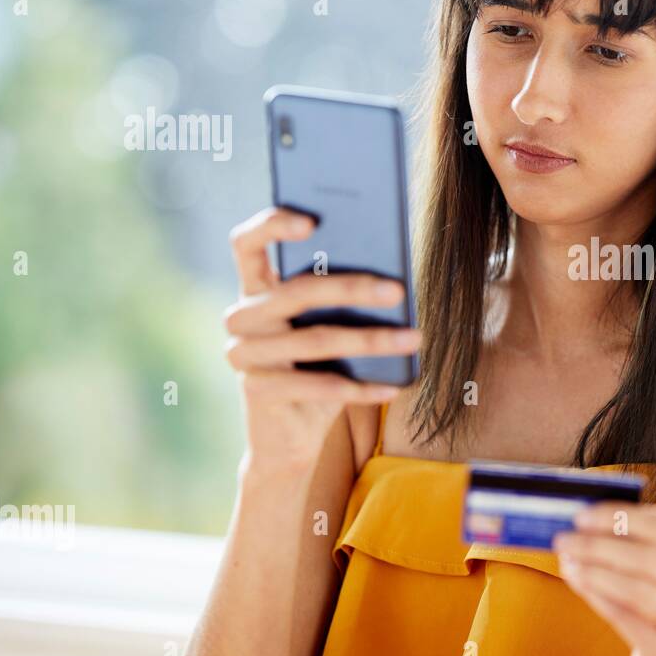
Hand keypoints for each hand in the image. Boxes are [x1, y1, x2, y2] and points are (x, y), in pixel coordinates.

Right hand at [222, 206, 419, 478]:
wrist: (289, 435)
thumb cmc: (316, 367)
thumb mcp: (324, 327)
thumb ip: (337, 298)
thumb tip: (392, 273)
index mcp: (255, 290)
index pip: (246, 244)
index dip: (272, 226)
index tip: (313, 220)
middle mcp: (241, 318)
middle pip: (296, 291)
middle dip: (352, 288)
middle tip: (398, 290)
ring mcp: (244, 356)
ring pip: (316, 339)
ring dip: (372, 340)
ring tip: (414, 338)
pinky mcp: (259, 392)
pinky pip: (320, 386)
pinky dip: (364, 387)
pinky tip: (396, 385)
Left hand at [552, 501, 655, 655]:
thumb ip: (637, 542)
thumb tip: (588, 520)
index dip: (620, 517)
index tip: (582, 516)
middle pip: (649, 558)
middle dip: (599, 545)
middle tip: (565, 540)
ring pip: (638, 590)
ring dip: (595, 572)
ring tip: (567, 562)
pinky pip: (626, 620)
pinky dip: (598, 598)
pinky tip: (577, 583)